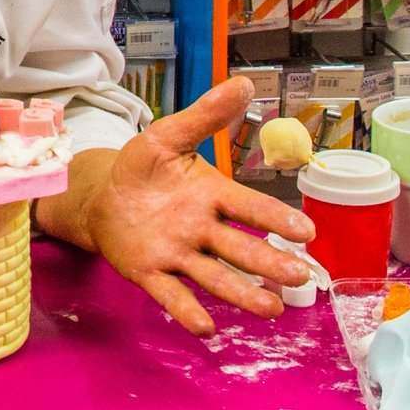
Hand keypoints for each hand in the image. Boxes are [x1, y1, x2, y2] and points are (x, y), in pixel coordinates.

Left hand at [72, 77, 318, 335]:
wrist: (102, 194)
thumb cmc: (143, 168)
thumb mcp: (168, 135)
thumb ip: (205, 116)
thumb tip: (244, 82)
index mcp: (211, 195)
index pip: (248, 208)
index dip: (276, 219)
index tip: (307, 232)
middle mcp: (201, 230)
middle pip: (239, 249)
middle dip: (269, 263)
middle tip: (301, 277)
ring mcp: (177, 254)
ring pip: (215, 277)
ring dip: (242, 294)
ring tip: (271, 310)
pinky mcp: (150, 272)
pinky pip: (171, 294)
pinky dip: (187, 311)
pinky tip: (206, 328)